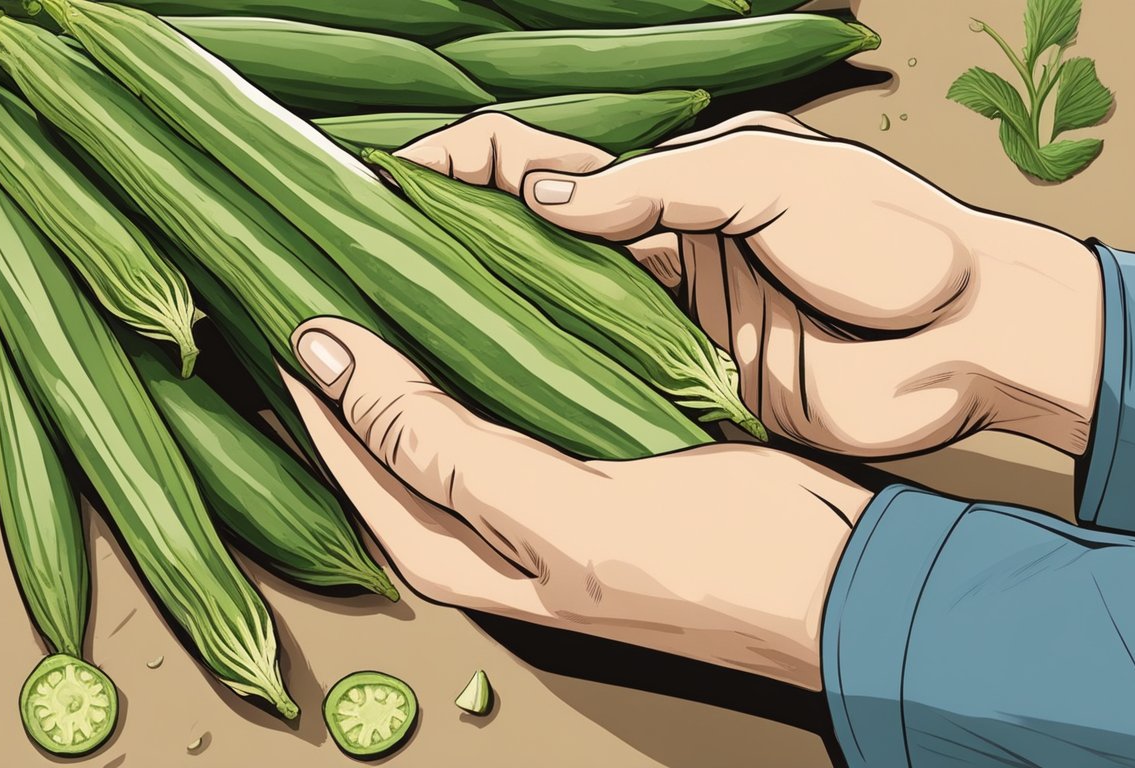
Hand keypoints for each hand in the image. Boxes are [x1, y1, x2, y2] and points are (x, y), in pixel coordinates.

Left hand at [283, 318, 871, 689]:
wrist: (845, 581)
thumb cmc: (716, 563)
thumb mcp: (564, 512)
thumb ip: (444, 449)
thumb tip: (334, 366)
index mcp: (474, 564)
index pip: (357, 471)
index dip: (316, 398)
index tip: (290, 311)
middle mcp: (499, 539)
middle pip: (391, 454)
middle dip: (349, 380)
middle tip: (325, 289)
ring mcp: (552, 505)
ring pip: (451, 426)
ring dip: (413, 362)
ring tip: (386, 290)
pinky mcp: (602, 470)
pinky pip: (516, 410)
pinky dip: (486, 361)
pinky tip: (486, 318)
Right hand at [396, 112, 1104, 456]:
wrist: (970, 334)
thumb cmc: (886, 237)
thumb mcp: (775, 181)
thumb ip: (661, 185)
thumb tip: (541, 198)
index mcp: (664, 179)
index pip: (529, 160)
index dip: (453, 166)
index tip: (374, 185)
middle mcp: (645, 249)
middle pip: (517, 245)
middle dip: (438, 252)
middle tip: (358, 280)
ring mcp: (661, 325)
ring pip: (545, 323)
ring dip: (478, 330)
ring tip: (398, 353)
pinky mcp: (686, 390)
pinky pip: (598, 391)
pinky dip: (545, 397)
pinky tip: (491, 415)